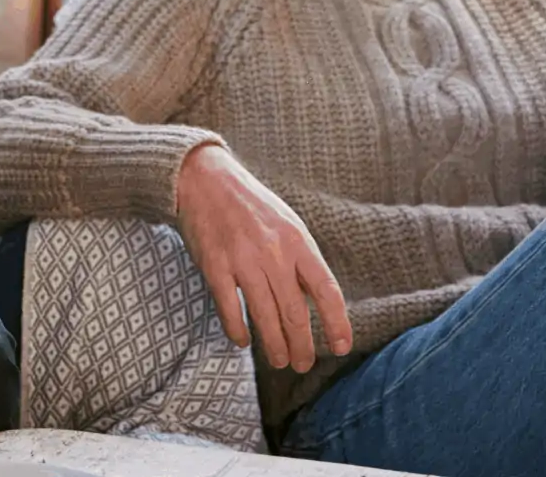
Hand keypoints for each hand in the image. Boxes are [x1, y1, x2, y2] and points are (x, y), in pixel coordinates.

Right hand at [176, 144, 353, 371]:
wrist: (206, 180)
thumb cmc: (251, 205)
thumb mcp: (288, 224)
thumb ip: (302, 260)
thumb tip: (317, 302)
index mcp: (298, 242)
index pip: (327, 291)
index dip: (337, 323)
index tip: (339, 347)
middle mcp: (274, 253)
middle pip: (295, 312)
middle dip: (302, 345)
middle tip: (302, 364)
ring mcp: (242, 260)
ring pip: (264, 316)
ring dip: (274, 345)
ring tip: (279, 362)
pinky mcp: (214, 265)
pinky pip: (229, 308)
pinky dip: (237, 330)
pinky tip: (243, 341)